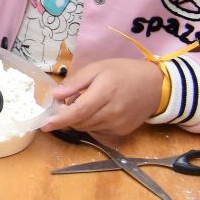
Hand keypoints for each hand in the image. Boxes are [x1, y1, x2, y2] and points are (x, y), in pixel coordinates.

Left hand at [44, 57, 163, 138]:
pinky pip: (97, 131)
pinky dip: (89, 124)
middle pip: (80, 122)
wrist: (155, 86)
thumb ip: (76, 82)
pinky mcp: (122, 132)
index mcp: (105, 92)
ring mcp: (119, 124)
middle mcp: (112, 112)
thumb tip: (55, 95)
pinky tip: (95, 112)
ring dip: (77, 120)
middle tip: (64, 104)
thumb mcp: (97, 68)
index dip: (60, 120)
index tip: (44, 125)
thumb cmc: (123, 72)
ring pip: (87, 128)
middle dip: (66, 117)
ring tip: (82, 104)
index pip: (78, 111)